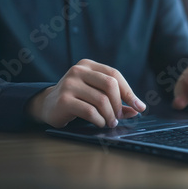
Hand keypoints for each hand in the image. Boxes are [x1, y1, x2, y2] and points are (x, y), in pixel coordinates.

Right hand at [27, 59, 145, 127]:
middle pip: (110, 85)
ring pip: (101, 100)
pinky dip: (99, 120)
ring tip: (110, 122)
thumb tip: (138, 109)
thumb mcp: (96, 94)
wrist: (47, 105)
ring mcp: (69, 84)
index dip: (129, 92)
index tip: (139, 107)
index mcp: (88, 65)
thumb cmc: (77, 99)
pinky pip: (90, 111)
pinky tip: (99, 123)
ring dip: (110, 115)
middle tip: (119, 117)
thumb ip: (117, 100)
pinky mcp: (64, 99)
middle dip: (119, 104)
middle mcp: (78, 70)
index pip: (114, 75)